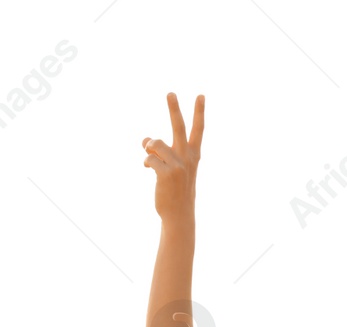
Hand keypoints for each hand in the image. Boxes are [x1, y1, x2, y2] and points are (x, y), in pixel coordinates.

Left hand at [143, 92, 202, 222]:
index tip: (201, 95)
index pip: (198, 129)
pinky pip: (149, 158)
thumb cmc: (176, 189)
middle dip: (174, 109)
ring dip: (149, 147)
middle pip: (179, 127)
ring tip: (149, 154)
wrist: (179, 213)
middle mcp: (187, 157)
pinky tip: (149, 170)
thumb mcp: (173, 167)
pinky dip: (147, 162)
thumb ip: (161, 152)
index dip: (199, 112)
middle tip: (170, 93)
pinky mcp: (166, 173)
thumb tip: (145, 141)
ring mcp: (178, 165)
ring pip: (156, 143)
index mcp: (193, 154)